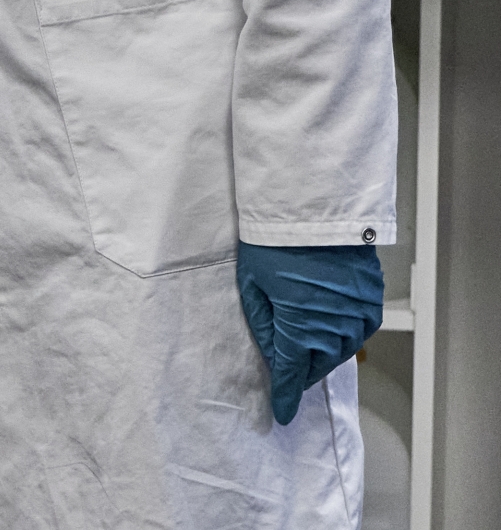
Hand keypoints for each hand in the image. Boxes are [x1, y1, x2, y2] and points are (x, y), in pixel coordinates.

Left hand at [237, 241, 383, 424]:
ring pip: (339, 351)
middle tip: (290, 377)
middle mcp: (333, 331)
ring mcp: (357, 317)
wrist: (313, 212)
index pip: (291, 375)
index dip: (286, 396)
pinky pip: (357, 331)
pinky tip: (329, 330)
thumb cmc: (272, 245)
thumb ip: (264, 325)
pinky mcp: (371, 302)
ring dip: (322, 354)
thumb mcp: (253, 287)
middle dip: (302, 372)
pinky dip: (342, 335)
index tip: (282, 413)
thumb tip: (272, 354)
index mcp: (299, 330)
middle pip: (317, 365)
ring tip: (307, 353)